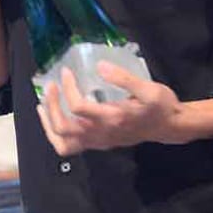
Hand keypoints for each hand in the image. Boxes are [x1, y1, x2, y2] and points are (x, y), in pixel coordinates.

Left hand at [34, 62, 180, 154]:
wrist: (169, 127)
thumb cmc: (161, 106)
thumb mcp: (149, 89)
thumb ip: (124, 78)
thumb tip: (100, 65)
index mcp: (112, 118)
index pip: (78, 107)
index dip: (68, 88)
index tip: (66, 71)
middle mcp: (101, 134)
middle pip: (64, 127)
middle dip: (51, 106)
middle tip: (50, 86)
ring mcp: (98, 142)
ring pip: (63, 142)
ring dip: (48, 124)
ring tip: (43, 104)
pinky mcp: (98, 144)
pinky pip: (69, 147)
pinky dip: (56, 135)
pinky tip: (54, 119)